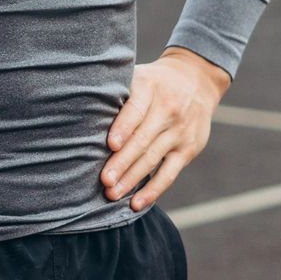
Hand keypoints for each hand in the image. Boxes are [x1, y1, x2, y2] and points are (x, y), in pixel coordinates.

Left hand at [101, 47, 230, 212]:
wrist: (196, 79)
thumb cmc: (153, 82)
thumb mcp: (138, 75)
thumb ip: (117, 93)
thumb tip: (84, 118)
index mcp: (150, 88)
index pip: (137, 109)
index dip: (124, 127)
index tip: (110, 144)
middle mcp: (168, 110)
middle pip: (143, 139)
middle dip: (122, 162)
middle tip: (104, 180)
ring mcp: (180, 132)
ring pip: (153, 159)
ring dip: (132, 179)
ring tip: (112, 193)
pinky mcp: (188, 149)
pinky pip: (169, 174)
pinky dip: (153, 190)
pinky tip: (136, 203)